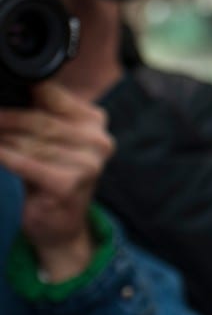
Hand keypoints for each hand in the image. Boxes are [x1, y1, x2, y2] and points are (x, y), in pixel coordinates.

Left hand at [0, 81, 114, 280]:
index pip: (52, 95)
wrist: (62, 224)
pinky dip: (4, 156)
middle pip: (39, 120)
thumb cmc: (52, 175)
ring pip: (30, 142)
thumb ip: (42, 114)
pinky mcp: (69, 184)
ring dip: (1, 138)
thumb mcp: (53, 140)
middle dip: (4, 118)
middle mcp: (98, 140)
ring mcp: (87, 163)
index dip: (21, 91)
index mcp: (95, 121)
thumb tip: (8, 90)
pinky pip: (26, 164)